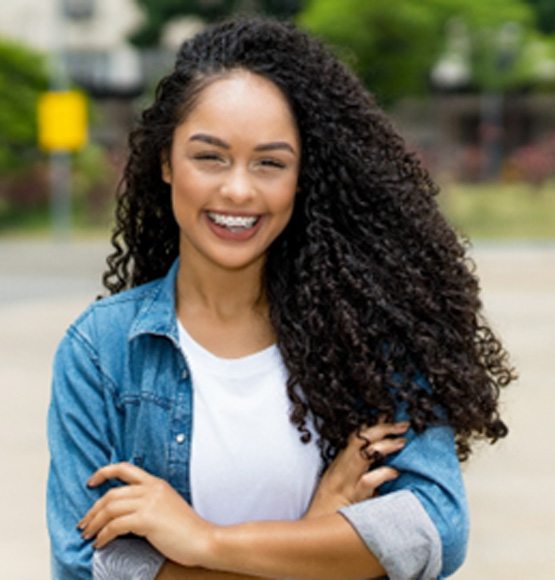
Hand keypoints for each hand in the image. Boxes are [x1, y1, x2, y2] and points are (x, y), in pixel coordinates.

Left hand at [78, 462, 213, 566]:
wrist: (203, 539)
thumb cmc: (187, 529)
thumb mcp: (167, 506)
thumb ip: (149, 502)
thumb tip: (123, 513)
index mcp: (156, 483)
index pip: (125, 468)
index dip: (104, 472)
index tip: (91, 482)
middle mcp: (151, 488)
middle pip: (111, 493)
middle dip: (92, 510)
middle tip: (83, 524)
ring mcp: (149, 502)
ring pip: (110, 508)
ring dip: (94, 523)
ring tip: (87, 535)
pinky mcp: (147, 519)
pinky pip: (115, 526)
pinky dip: (102, 535)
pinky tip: (99, 544)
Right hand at [304, 422, 407, 518]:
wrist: (314, 532)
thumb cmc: (328, 513)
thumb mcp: (338, 489)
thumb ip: (354, 476)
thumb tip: (378, 468)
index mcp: (337, 465)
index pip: (353, 436)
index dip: (371, 424)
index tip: (388, 416)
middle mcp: (340, 469)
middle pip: (359, 439)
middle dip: (382, 428)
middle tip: (402, 424)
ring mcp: (345, 481)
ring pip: (364, 454)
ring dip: (385, 445)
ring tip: (402, 442)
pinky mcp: (351, 496)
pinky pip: (369, 480)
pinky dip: (384, 473)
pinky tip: (396, 472)